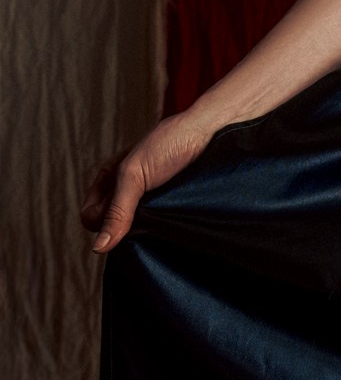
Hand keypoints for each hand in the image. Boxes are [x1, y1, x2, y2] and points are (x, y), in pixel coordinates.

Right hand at [82, 113, 215, 253]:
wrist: (210, 133)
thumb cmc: (169, 143)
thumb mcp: (134, 175)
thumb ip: (117, 210)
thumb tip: (99, 247)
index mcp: (109, 179)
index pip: (90, 216)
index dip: (101, 222)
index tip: (122, 217)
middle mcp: (127, 192)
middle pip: (113, 226)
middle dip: (124, 229)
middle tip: (145, 216)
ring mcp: (149, 202)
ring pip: (137, 230)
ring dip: (146, 231)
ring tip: (161, 217)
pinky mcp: (171, 209)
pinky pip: (159, 229)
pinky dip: (162, 230)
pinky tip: (172, 223)